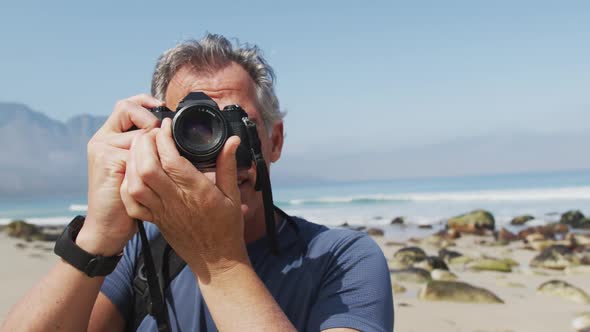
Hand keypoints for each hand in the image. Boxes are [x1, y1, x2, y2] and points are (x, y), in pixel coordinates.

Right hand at [77, 94, 163, 255]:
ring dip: (154, 141)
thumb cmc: (128, 202)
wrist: (108, 229)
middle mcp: (103, 139)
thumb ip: (146, 150)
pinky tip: (157, 173)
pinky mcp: (108, 161)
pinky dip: (151, 158)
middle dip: (151, 121)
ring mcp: (103, 149)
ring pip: (137, 131)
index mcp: (110, 138)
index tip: (164, 110)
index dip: (145, 103)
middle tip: (165, 136)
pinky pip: (137, 150)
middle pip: (129, 109)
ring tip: (163, 159)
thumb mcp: (137, 170)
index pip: (126, 105)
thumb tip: (170, 133)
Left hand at [120, 118, 248, 281]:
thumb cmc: (226, 227)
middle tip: (150, 132)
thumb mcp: (232, 194)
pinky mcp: (153, 221)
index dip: (164, 138)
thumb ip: (228, 165)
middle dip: (144, 144)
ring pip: (135, 184)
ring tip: (141, 147)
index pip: (171, 160)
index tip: (166, 126)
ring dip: (133, 161)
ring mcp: (161, 212)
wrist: (216, 260)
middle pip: (147, 168)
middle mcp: (175, 200)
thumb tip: (232, 140)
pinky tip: (133, 172)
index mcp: (196, 191)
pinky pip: (131, 203)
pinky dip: (127, 185)